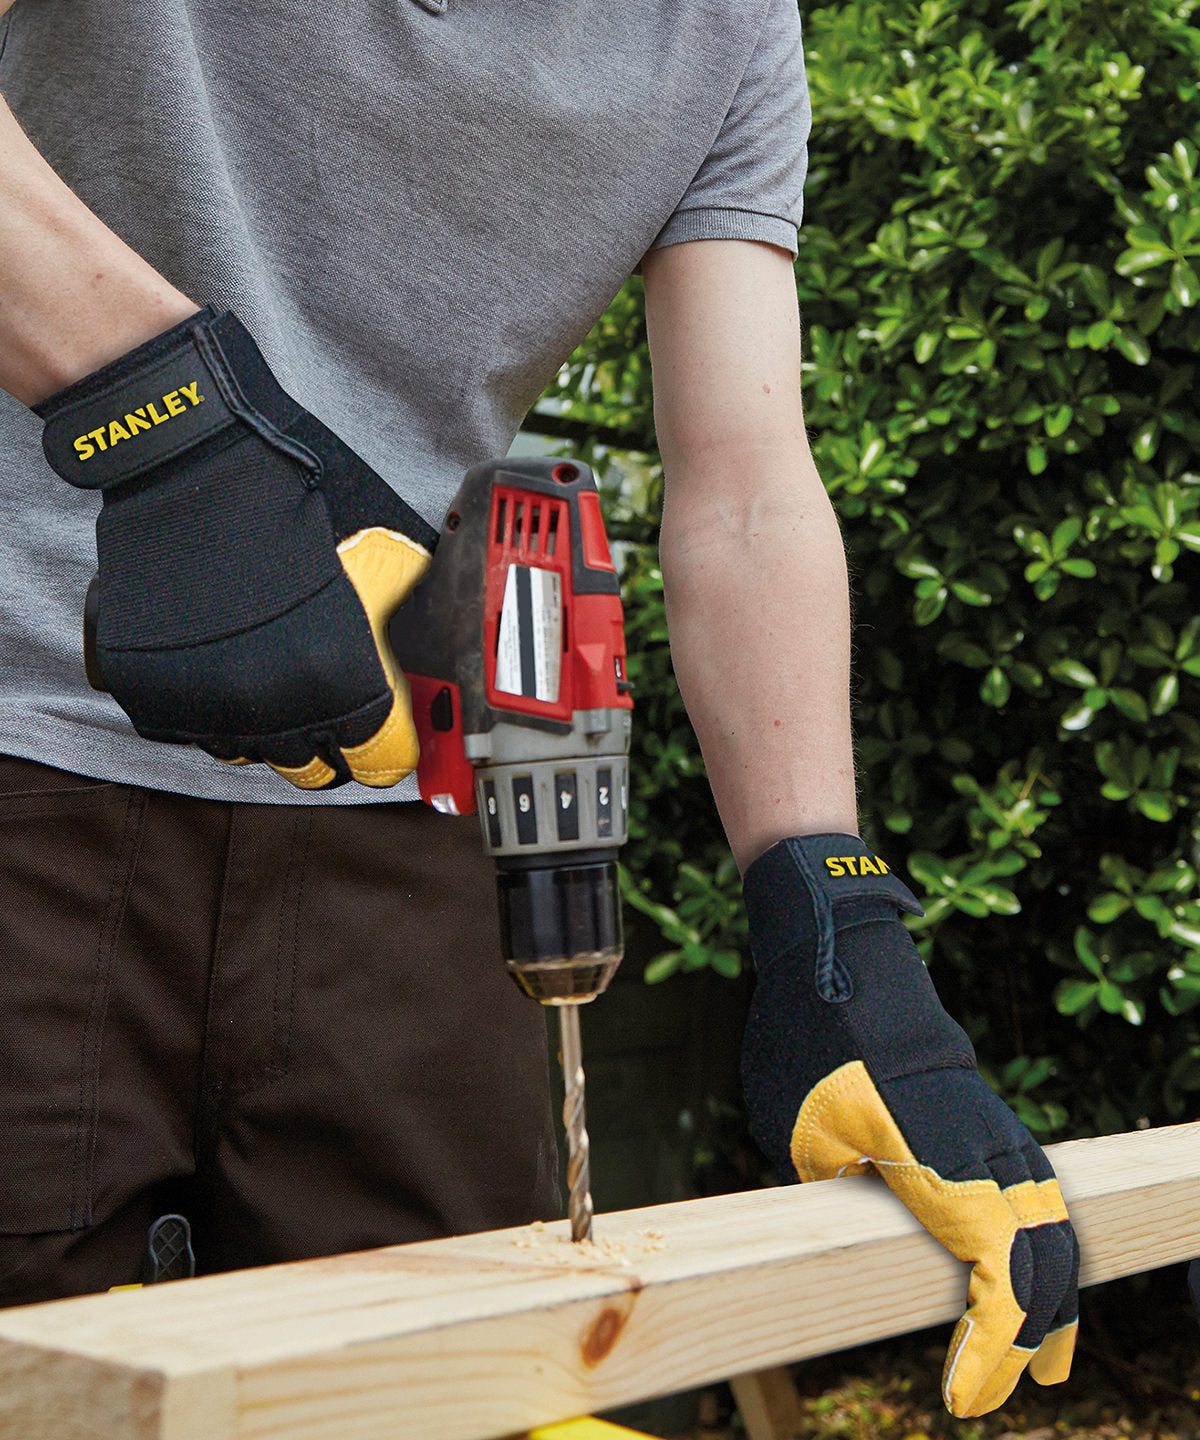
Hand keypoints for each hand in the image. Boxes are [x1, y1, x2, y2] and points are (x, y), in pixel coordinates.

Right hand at [34, 307, 437, 788]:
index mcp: (344, 684)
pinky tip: (224, 660)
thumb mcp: (393, 557)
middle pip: (312, 768)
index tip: (386, 732)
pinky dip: (210, 704)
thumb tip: (449, 660)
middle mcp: (275, 710)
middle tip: (326, 698)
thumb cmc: (302, 498)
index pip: (380, 759)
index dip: (388, 744)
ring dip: (266, 723)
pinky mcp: (151, 695)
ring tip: (271, 670)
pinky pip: (191, 727)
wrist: (199, 462)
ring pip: (248, 752)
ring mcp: (206, 708)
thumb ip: (418, 624)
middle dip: (327, 739)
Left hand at [741, 833, 1078, 1416]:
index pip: (992, 1267)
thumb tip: (862, 1250)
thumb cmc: (807, 1039)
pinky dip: (1044, 1235)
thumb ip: (841, 1198)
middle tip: (1020, 1390)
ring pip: (1048, 1215)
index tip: (969, 1393)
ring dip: (1055, 1287)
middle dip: (1039, 1330)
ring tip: (1050, 1352)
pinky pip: (1035, 1181)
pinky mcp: (983, 1107)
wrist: (841, 953)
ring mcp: (988, 1118)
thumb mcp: (799, 1131)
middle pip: (1040, 1249)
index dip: (992, 1340)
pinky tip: (1036, 1266)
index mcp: (932, 1152)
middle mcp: (978, 1139)